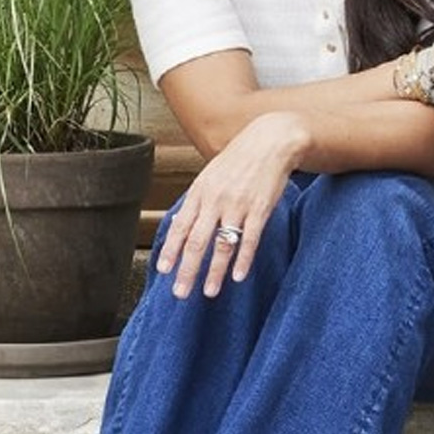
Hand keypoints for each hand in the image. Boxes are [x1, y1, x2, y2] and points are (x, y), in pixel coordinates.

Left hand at [153, 110, 308, 298]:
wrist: (270, 141)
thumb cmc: (239, 159)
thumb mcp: (211, 175)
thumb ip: (197, 200)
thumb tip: (181, 222)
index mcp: (200, 192)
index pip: (181, 226)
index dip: (171, 250)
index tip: (163, 270)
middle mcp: (215, 200)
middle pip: (197, 241)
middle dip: (187, 270)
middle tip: (180, 293)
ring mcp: (238, 205)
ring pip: (222, 244)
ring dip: (215, 271)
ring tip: (209, 291)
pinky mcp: (260, 208)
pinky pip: (250, 239)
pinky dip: (243, 259)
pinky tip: (239, 276)